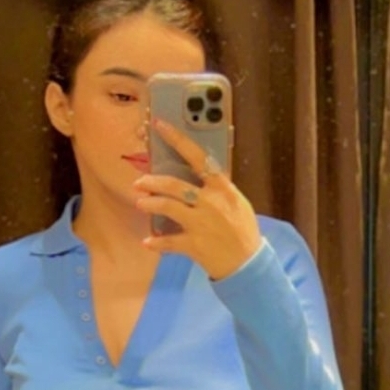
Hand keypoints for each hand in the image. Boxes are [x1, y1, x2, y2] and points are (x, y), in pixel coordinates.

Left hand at [134, 118, 262, 281]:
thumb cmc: (243, 229)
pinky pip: (168, 241)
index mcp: (222, 188)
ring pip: (167, 207)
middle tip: (140, 182)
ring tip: (141, 203)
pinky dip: (156, 242)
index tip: (159, 126)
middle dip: (153, 181)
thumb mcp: (236, 202)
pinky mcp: (194, 245)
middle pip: (174, 185)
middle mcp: (210, 203)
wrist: (248, 263)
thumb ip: (217, 187)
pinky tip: (147, 242)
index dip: (177, 140)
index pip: (198, 157)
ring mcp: (201, 224)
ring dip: (150, 204)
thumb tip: (197, 173)